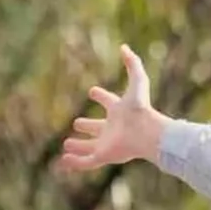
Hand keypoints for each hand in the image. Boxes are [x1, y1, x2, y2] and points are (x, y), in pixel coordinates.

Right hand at [59, 44, 166, 170]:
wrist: (147, 132)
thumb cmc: (142, 108)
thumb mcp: (138, 81)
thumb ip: (133, 63)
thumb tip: (124, 47)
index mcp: (119, 111)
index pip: (109, 102)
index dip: (101, 96)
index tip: (93, 91)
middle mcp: (113, 128)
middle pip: (98, 128)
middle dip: (88, 126)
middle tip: (77, 123)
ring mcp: (108, 144)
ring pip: (91, 147)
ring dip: (79, 146)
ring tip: (66, 144)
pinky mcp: (104, 156)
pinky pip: (87, 162)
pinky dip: (75, 162)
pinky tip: (64, 160)